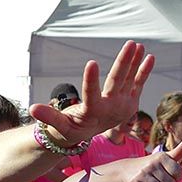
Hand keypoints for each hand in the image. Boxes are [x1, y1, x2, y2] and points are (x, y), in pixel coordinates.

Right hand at [29, 41, 153, 145]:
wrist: (89, 136)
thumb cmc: (69, 128)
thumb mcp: (58, 125)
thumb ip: (48, 116)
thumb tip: (32, 109)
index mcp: (92, 113)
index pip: (91, 95)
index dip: (91, 80)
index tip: (91, 63)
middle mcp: (111, 109)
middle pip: (117, 82)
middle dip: (124, 62)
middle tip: (130, 44)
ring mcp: (123, 106)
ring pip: (130, 80)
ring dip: (135, 62)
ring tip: (139, 45)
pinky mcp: (130, 102)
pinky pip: (138, 84)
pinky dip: (143, 71)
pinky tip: (149, 56)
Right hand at [125, 137, 181, 181]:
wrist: (127, 169)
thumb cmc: (151, 164)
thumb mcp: (165, 157)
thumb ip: (179, 151)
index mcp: (161, 157)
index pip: (178, 173)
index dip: (176, 178)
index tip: (171, 175)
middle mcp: (151, 164)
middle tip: (160, 180)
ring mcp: (142, 174)